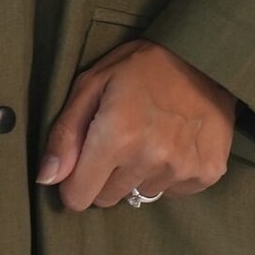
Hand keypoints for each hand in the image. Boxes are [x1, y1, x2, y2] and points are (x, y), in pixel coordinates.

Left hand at [35, 39, 235, 209]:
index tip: (83, 163)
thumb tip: (47, 178)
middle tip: (120, 140)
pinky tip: (174, 142)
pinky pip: (173, 191)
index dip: (74, 182)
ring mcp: (182, 168)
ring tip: (150, 136)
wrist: (203, 56)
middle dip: (105, 176)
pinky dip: (168, 173)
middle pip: (108, 199)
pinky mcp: (207, 173)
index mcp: (116, 137)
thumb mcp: (92, 85)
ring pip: (141, 194)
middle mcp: (150, 158)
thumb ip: (65, 135)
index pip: (79, 197)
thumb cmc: (141, 66)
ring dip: (139, 173)